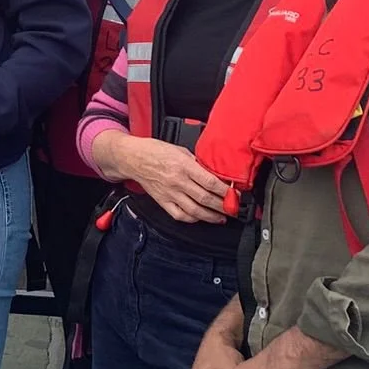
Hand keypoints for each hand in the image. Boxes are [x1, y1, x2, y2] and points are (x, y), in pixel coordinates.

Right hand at [104, 136, 229, 223]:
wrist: (132, 158)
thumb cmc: (155, 151)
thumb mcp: (180, 150)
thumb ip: (197, 162)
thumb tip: (214, 173)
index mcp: (183, 165)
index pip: (210, 182)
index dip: (226, 191)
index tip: (236, 194)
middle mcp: (177, 181)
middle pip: (206, 199)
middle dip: (224, 206)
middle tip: (235, 209)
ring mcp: (169, 193)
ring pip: (195, 210)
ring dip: (211, 216)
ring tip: (222, 217)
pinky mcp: (162, 201)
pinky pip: (179, 215)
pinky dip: (193, 219)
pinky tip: (201, 217)